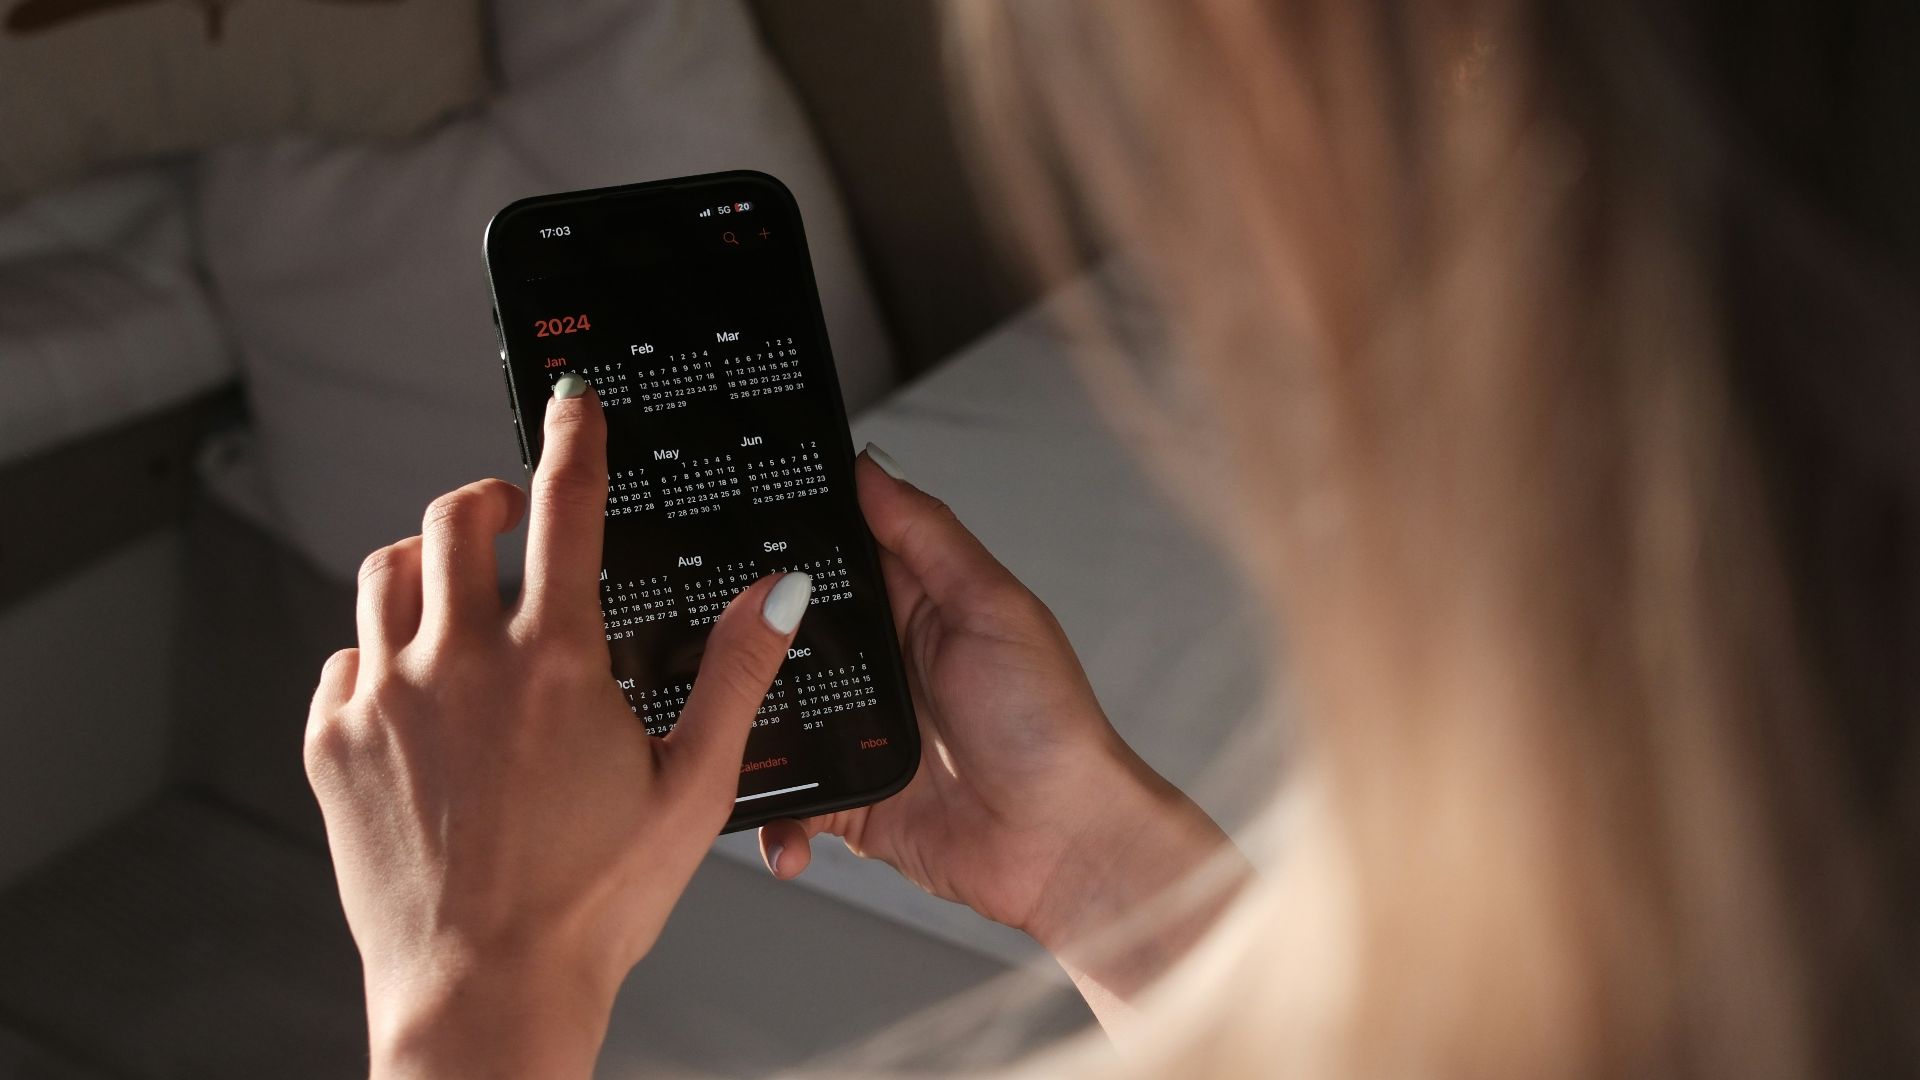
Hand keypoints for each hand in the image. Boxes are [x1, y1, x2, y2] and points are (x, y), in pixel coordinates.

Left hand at [304, 378, 813, 1078]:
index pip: (565, 507)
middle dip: (489, 495)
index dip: (572, 438)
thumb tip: (779, 592)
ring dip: (427, 561)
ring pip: (386, 573)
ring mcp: (385, 700)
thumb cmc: (592, 903)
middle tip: (511, 511)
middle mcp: (459, 663)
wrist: (485, 992)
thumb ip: (737, 673)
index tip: (570, 402)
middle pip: (454, 517)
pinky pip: (344, 657)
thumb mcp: (693, 787)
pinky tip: (414, 686)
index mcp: (555, 662)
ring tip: (458, 588)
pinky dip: (379, 651)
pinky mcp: (334, 744)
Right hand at [757, 447, 1240, 1013]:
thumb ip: (928, 535)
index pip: (835, 558)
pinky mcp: (850, 800)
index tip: (723, 519)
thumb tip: (871, 464)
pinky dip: (772, 814)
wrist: (1063, 845)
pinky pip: (789, 802)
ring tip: (714, 732)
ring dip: (744, 729)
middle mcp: (880, 667)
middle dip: (742, 641)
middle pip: (786, 640)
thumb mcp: (991, 608)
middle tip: (692, 634)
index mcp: (914, 608)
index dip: (785, 541)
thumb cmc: (1047, 723)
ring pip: (772, 719)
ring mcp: (860, 735)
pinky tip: (771, 818)